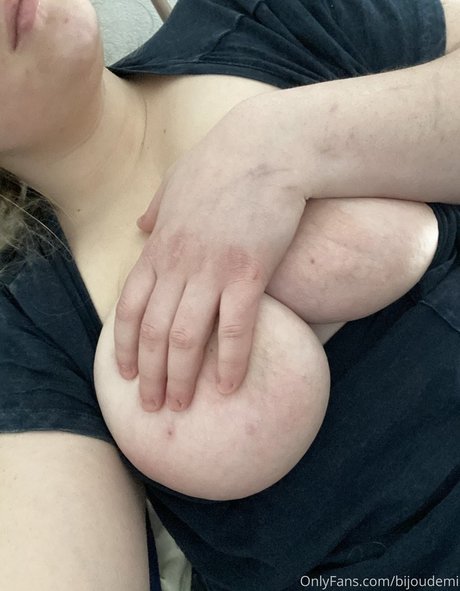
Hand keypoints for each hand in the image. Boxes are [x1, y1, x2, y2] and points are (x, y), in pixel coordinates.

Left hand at [114, 98, 309, 411]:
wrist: (270, 146)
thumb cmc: (224, 162)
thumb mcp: (176, 182)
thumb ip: (155, 209)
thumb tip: (140, 224)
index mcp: (160, 245)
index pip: (129, 306)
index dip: (124, 345)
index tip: (124, 373)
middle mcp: (180, 263)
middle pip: (154, 331)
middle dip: (149, 374)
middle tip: (152, 408)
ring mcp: (213, 269)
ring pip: (186, 337)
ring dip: (181, 378)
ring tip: (181, 406)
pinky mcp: (251, 272)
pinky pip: (236, 328)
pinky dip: (230, 362)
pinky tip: (229, 388)